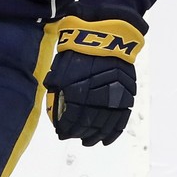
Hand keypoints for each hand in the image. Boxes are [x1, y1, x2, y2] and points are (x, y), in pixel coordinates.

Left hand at [42, 15, 143, 145]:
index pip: (70, 119)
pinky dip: (113, 132)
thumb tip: (50, 93)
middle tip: (74, 137)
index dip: (65, 129)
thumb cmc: (80, 48)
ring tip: (89, 141)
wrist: (107, 35)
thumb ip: (57, 81)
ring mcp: (113, 97)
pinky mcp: (126, 95)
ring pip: (104, 125)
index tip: (61, 133)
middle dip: (79, 134)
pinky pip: (121, 119)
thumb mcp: (63, 63)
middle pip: (87, 125)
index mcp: (77, 91)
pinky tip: (106, 139)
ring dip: (95, 136)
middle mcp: (95, 97)